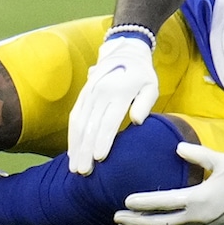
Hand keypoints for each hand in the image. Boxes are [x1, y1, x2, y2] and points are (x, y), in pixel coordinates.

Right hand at [67, 34, 159, 174]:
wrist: (126, 52)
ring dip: (75, 146)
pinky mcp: (83, 95)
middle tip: (84, 172)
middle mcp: (100, 92)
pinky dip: (72, 135)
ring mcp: (89, 93)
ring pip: (79, 123)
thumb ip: (145, 103)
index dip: (103, 140)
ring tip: (75, 168)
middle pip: (91, 126)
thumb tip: (137, 121)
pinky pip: (74, 116)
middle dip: (85, 150)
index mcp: (119, 91)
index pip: (109, 120)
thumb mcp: (151, 86)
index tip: (99, 159)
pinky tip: (72, 151)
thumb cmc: (142, 75)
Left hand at [114, 143, 223, 224]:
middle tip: (116, 216)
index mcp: (199, 199)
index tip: (127, 200)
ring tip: (123, 223)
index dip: (145, 202)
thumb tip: (178, 148)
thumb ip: (200, 155)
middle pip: (159, 222)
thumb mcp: (223, 161)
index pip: (166, 202)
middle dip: (136, 221)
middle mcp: (195, 216)